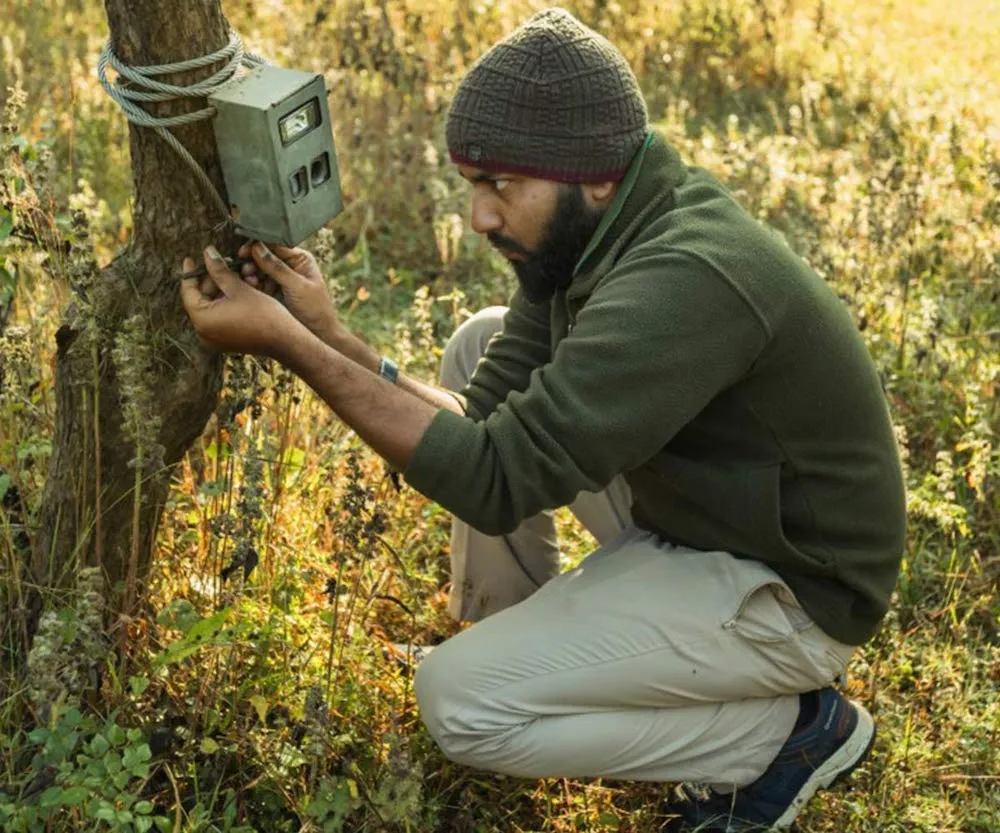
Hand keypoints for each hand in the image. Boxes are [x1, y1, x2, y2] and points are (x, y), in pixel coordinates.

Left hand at [180, 246, 300, 357]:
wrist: (285, 340)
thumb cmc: (263, 314)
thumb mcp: (238, 288)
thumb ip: (219, 270)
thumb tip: (207, 252)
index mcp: (202, 320)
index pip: (189, 291)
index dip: (190, 272)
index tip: (190, 259)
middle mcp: (204, 333)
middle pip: (201, 299)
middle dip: (212, 280)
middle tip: (223, 262)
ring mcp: (214, 338)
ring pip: (212, 306)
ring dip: (222, 289)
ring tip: (236, 274)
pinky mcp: (226, 340)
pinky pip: (220, 317)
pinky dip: (226, 303)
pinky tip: (239, 289)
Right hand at [238, 240, 340, 344]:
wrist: (318, 335)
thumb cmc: (315, 309)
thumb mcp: (297, 286)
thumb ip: (277, 267)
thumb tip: (256, 247)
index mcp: (299, 259)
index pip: (275, 245)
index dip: (258, 246)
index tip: (243, 251)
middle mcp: (288, 266)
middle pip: (263, 256)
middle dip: (252, 261)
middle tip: (245, 269)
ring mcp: (278, 279)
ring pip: (258, 270)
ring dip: (250, 273)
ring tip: (249, 279)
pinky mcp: (271, 291)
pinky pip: (257, 283)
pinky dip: (251, 284)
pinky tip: (250, 287)